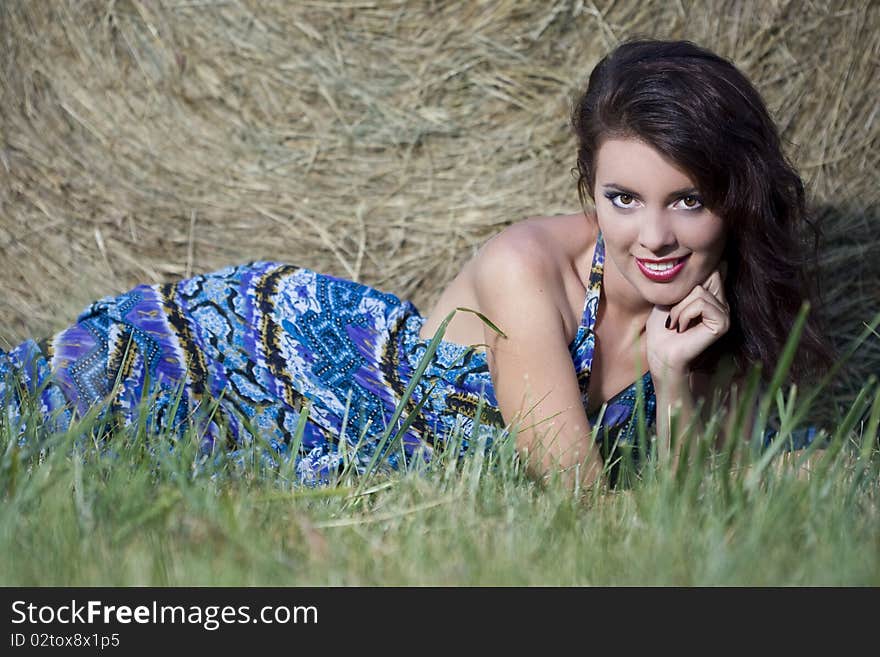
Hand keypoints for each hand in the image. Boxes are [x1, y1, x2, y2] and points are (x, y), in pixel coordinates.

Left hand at [645, 261, 729, 379]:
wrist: (660, 353)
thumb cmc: (662, 327)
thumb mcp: (670, 295)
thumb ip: (686, 279)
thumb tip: (702, 258)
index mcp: (711, 293)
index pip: (708, 267)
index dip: (689, 278)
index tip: (674, 299)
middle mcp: (722, 301)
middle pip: (704, 276)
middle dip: (681, 294)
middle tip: (674, 314)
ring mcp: (725, 312)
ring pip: (699, 291)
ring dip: (679, 308)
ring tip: (676, 323)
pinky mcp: (723, 323)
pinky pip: (702, 303)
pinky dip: (685, 314)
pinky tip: (681, 328)